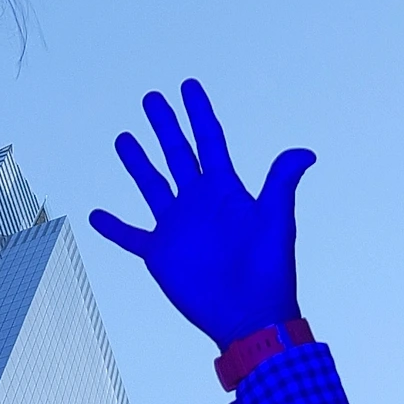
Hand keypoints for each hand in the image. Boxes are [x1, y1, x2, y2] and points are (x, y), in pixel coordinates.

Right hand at [90, 79, 314, 350]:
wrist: (250, 317)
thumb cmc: (269, 272)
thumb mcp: (277, 222)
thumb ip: (282, 184)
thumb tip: (306, 152)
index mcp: (225, 190)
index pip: (209, 141)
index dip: (199, 113)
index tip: (189, 86)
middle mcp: (199, 203)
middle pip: (177, 154)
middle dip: (165, 126)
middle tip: (152, 99)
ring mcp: (178, 228)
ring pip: (152, 185)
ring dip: (138, 163)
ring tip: (124, 138)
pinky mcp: (161, 254)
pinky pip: (132, 236)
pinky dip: (114, 227)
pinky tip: (98, 215)